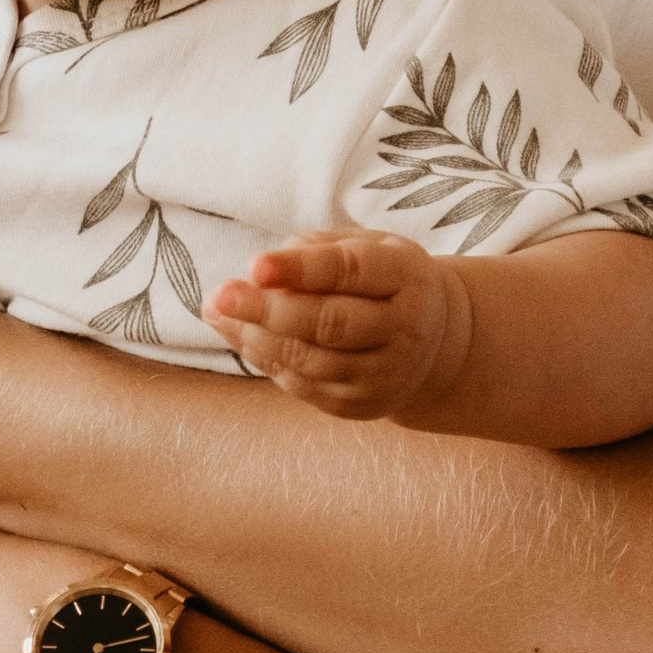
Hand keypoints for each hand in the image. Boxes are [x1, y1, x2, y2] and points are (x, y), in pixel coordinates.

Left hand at [209, 231, 473, 420]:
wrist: (434, 342)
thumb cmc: (384, 280)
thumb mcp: (367, 247)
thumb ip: (317, 250)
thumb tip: (259, 273)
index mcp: (408, 277)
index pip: (350, 271)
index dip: (300, 269)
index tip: (255, 265)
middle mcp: (404, 330)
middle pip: (330, 323)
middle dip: (268, 310)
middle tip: (220, 294)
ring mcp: (385, 375)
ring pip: (311, 361)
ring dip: (256, 338)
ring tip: (218, 312)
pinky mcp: (361, 405)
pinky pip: (304, 386)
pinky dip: (267, 360)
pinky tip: (241, 336)